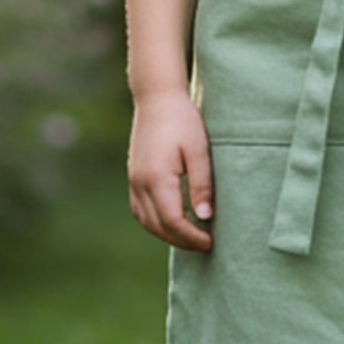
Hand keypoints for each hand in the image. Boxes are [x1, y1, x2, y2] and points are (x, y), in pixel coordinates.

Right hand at [128, 90, 214, 251]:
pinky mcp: (133, 177)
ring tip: (191, 237)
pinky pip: (140, 210)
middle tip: (204, 245)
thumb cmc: (183, 121)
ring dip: (167, 235)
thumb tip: (205, 217)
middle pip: (157, 226)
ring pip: (146, 221)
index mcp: (157, 178)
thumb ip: (202, 185)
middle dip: (181, 241)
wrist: (156, 98)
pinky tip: (173, 222)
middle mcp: (140, 183)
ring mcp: (133, 180)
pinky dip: (155, 223)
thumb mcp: (199, 150)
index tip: (210, 242)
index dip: (191, 237)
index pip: (172, 221)